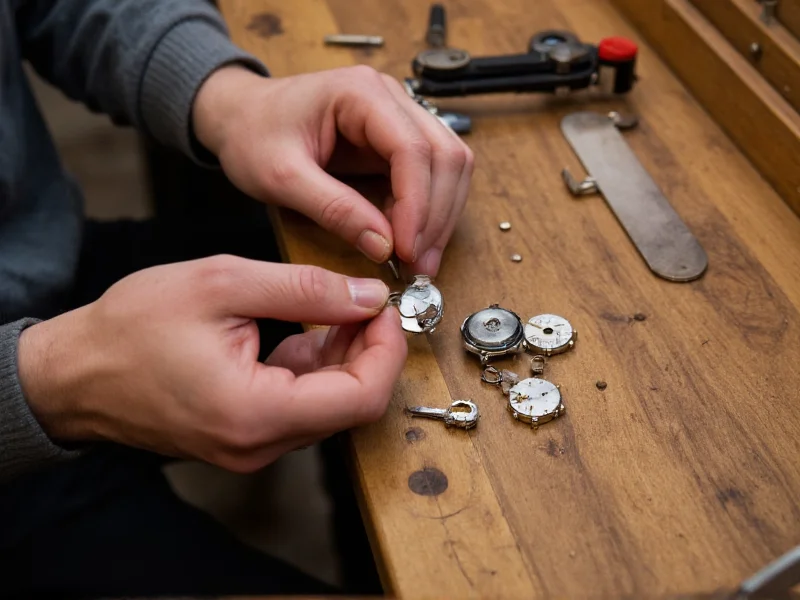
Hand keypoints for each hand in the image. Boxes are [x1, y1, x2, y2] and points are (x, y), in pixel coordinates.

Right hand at [17, 256, 405, 471]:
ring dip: (344, 356)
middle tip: (365, 300)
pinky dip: (315, 367)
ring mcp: (253, 447)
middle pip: (351, 404)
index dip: (387, 350)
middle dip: (370, 349)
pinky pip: (301, 405)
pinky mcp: (246, 437)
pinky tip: (306, 330)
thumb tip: (368, 295)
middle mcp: (260, 444)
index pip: (361, 398)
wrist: (76, 373)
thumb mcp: (223, 285)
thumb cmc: (132, 328)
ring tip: (334, 307)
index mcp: (256, 413)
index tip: (385, 308)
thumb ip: (305, 289)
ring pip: (329, 405)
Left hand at [193, 65, 473, 274]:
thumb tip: (383, 245)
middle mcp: (390, 98)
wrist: (240, 116)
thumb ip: (333, 209)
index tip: (407, 249)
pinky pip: (432, 175)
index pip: (413, 149)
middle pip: (445, 155)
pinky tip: (410, 240)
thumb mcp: (281, 176)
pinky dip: (429, 211)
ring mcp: (398, 117)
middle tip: (420, 264)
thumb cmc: (253, 134)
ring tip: (420, 259)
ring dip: (441, 216)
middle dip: (437, 215)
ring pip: (449, 165)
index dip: (419, 204)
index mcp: (361, 93)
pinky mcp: (396, 140)